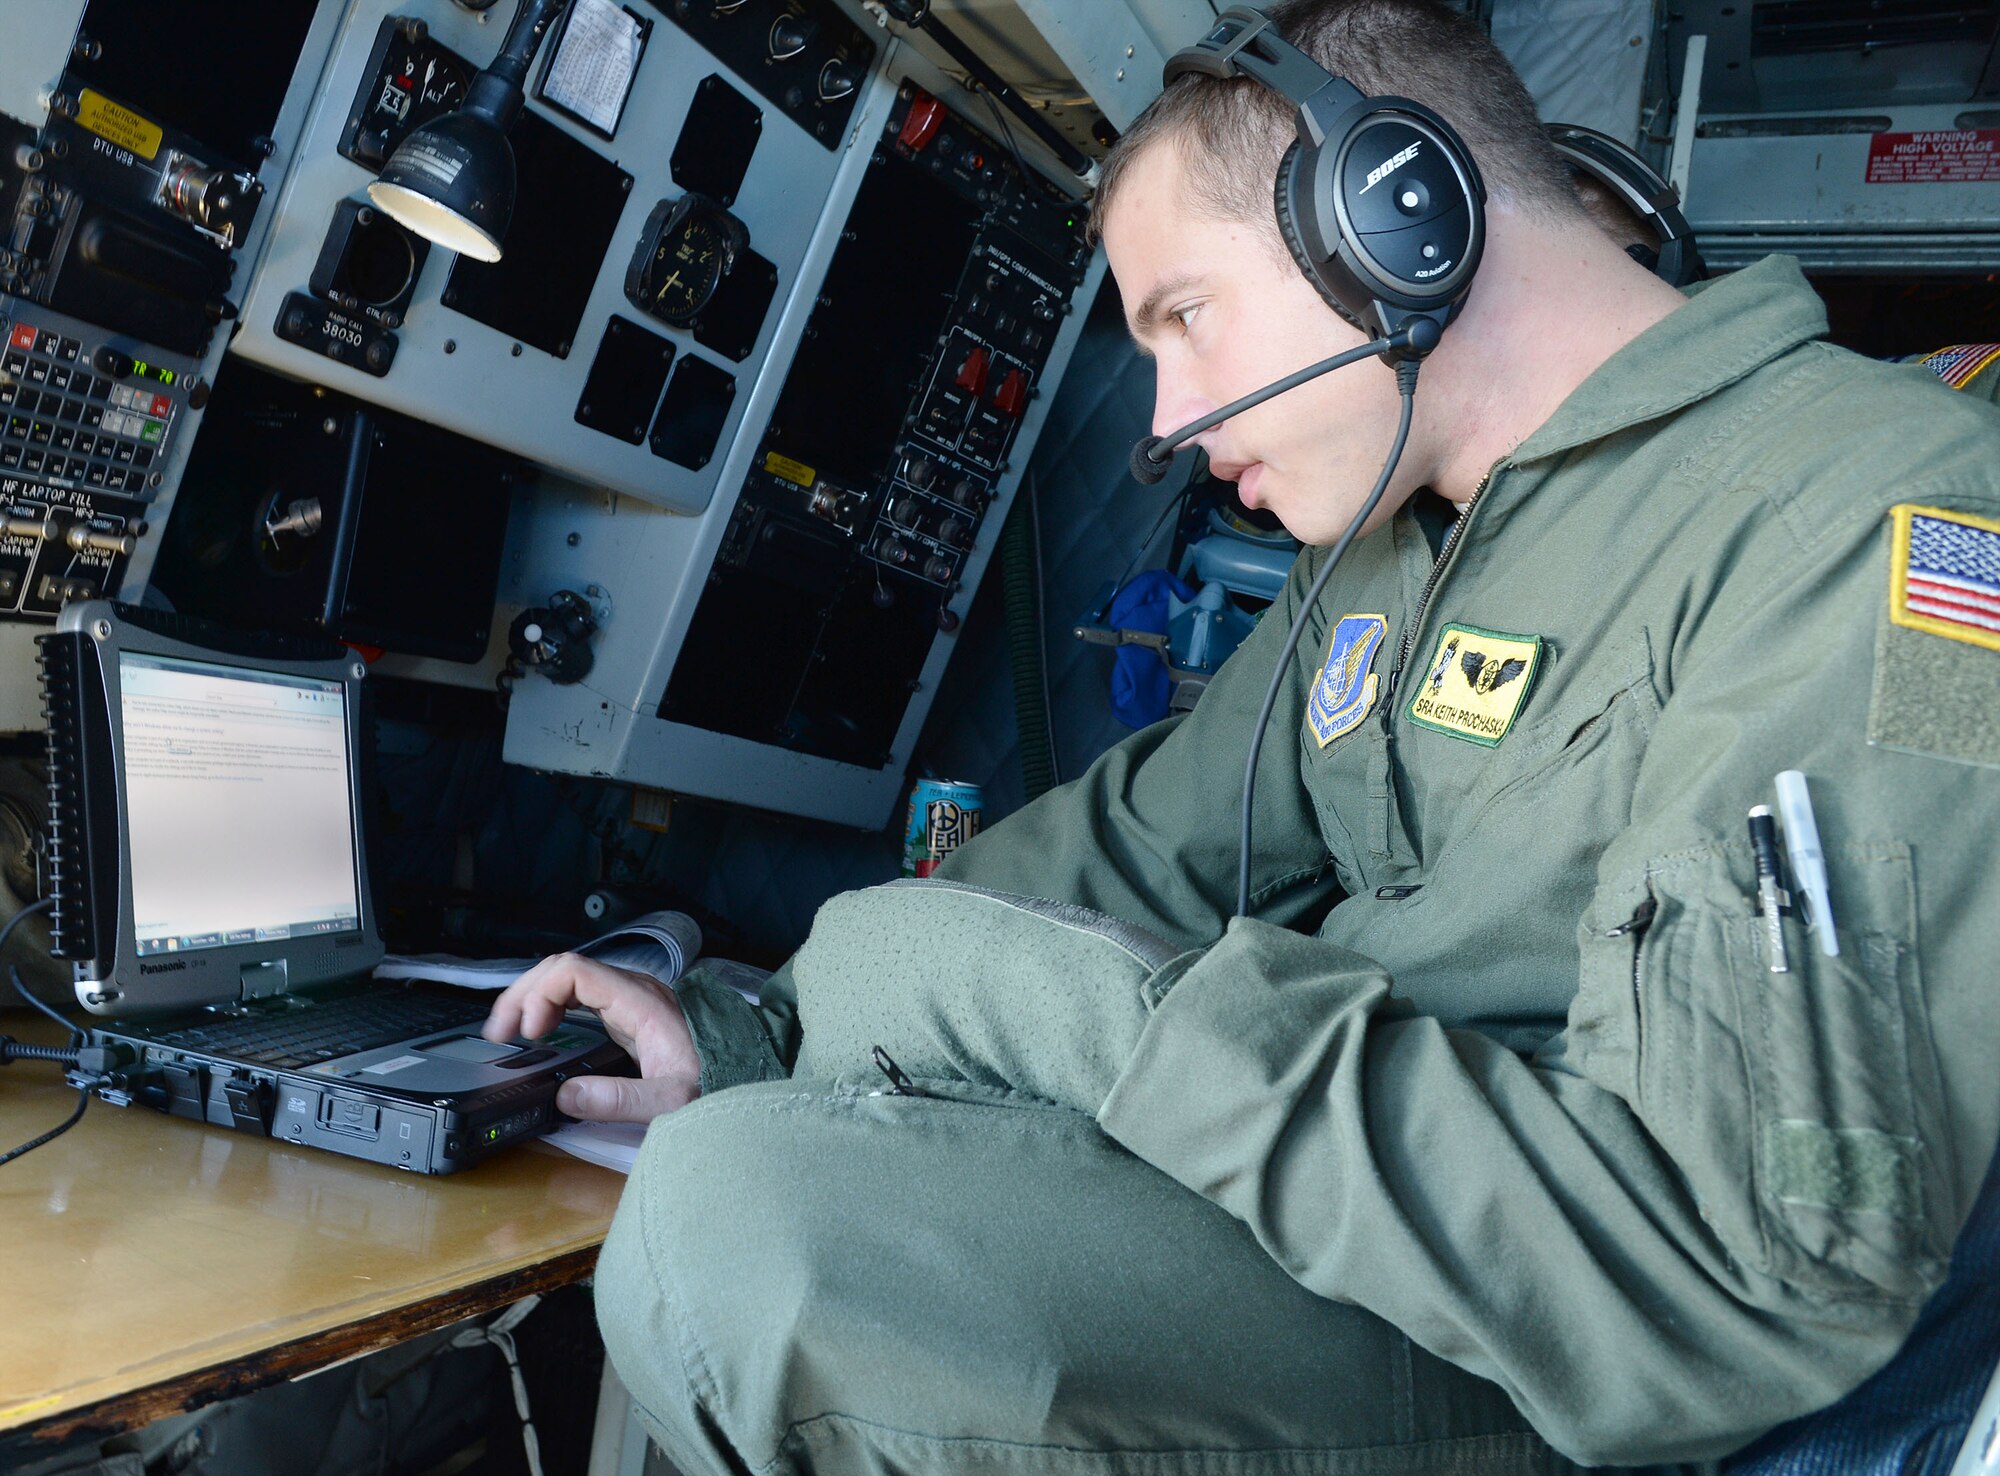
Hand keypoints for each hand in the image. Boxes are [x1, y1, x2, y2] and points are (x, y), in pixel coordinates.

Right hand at [482, 953, 700, 1121]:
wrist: (748, 1074)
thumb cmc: (718, 1082)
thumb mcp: (672, 1099)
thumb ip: (621, 1100)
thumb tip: (566, 1096)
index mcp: (641, 1001)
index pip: (574, 970)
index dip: (540, 995)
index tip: (528, 1033)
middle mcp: (633, 991)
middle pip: (563, 969)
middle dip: (524, 994)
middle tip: (500, 1033)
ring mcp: (631, 1000)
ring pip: (569, 979)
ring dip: (533, 998)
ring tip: (509, 1031)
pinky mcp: (628, 1014)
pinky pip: (579, 996)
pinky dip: (551, 1007)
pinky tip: (539, 1030)